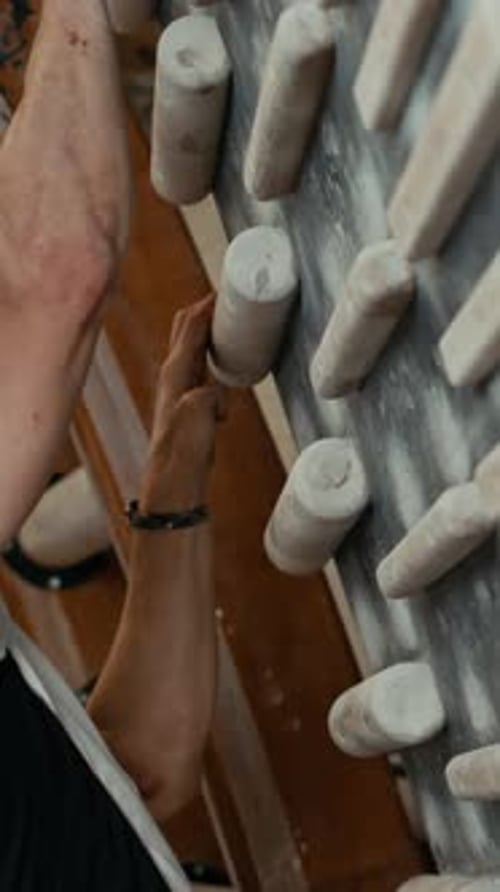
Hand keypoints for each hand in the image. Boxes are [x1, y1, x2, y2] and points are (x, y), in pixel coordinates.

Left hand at [140, 296, 227, 512]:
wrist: (176, 486)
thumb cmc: (181, 458)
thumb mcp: (195, 424)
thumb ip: (203, 401)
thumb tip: (214, 391)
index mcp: (174, 374)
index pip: (190, 326)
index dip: (208, 304)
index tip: (227, 286)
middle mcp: (174, 376)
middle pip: (186, 327)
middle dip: (206, 308)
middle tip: (232, 296)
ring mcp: (181, 388)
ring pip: (194, 344)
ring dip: (211, 328)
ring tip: (235, 319)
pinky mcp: (191, 402)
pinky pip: (204, 365)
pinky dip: (216, 353)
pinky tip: (232, 361)